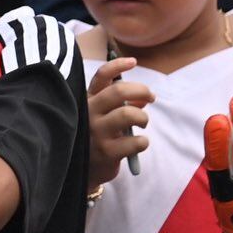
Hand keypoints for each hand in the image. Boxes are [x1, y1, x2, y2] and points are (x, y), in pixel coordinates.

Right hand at [85, 58, 152, 188]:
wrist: (81, 171)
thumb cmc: (96, 137)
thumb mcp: (104, 117)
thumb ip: (122, 104)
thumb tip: (146, 96)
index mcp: (87, 100)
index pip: (101, 76)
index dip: (118, 66)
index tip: (133, 62)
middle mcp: (89, 113)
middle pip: (118, 91)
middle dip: (141, 90)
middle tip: (151, 97)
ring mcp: (96, 132)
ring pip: (129, 114)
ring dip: (143, 117)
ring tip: (143, 123)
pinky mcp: (106, 152)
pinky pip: (135, 141)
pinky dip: (143, 141)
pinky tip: (139, 144)